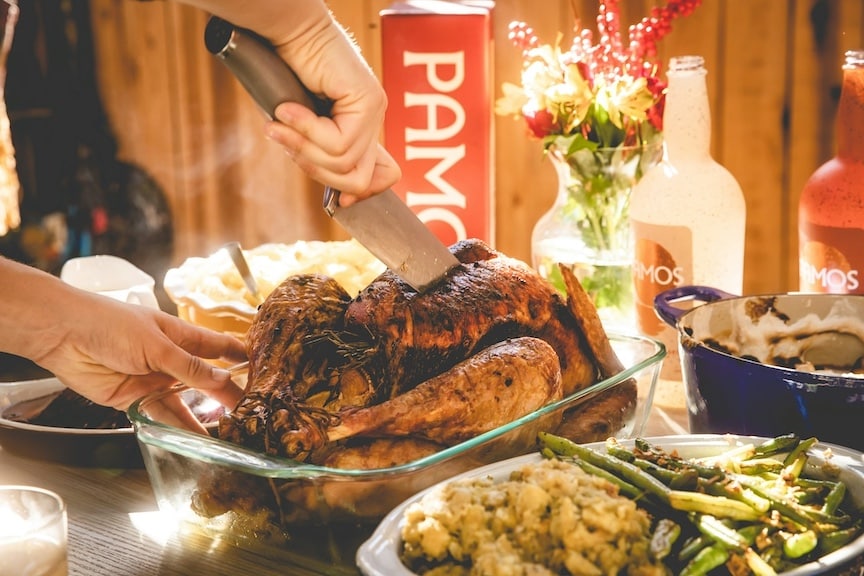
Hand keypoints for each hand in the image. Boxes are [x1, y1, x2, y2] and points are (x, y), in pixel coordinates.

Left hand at [33, 292, 247, 412]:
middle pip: (208, 379)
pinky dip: (180, 431)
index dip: (243, 358)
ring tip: (233, 433)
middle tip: (255, 411)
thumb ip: (189, 367)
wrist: (62, 335)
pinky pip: (164, 419)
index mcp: (182, 335)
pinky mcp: (136, 401)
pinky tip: (199, 442)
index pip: (221, 348)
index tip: (267, 373)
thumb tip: (225, 382)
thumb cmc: (108, 323)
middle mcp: (172, 359)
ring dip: (208, 417)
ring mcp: (155, 381)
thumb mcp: (156, 344)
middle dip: (230, 394)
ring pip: (189, 403)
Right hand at [179, 0, 400, 199]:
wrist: (285, 30)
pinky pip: (338, 143)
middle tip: (283, 141)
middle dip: (314, 169)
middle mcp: (374, 118)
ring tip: (279, 122)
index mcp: (362, 127)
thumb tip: (342, 196)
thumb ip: (318, 152)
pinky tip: (286, 109)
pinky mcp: (368, 99)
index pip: (377, 177)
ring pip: (344, 162)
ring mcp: (374, 108)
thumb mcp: (301, 125)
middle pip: (355, 177)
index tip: (339, 203)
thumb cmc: (286, 73)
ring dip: (303, 148)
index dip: (358, 194)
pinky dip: (305, 131)